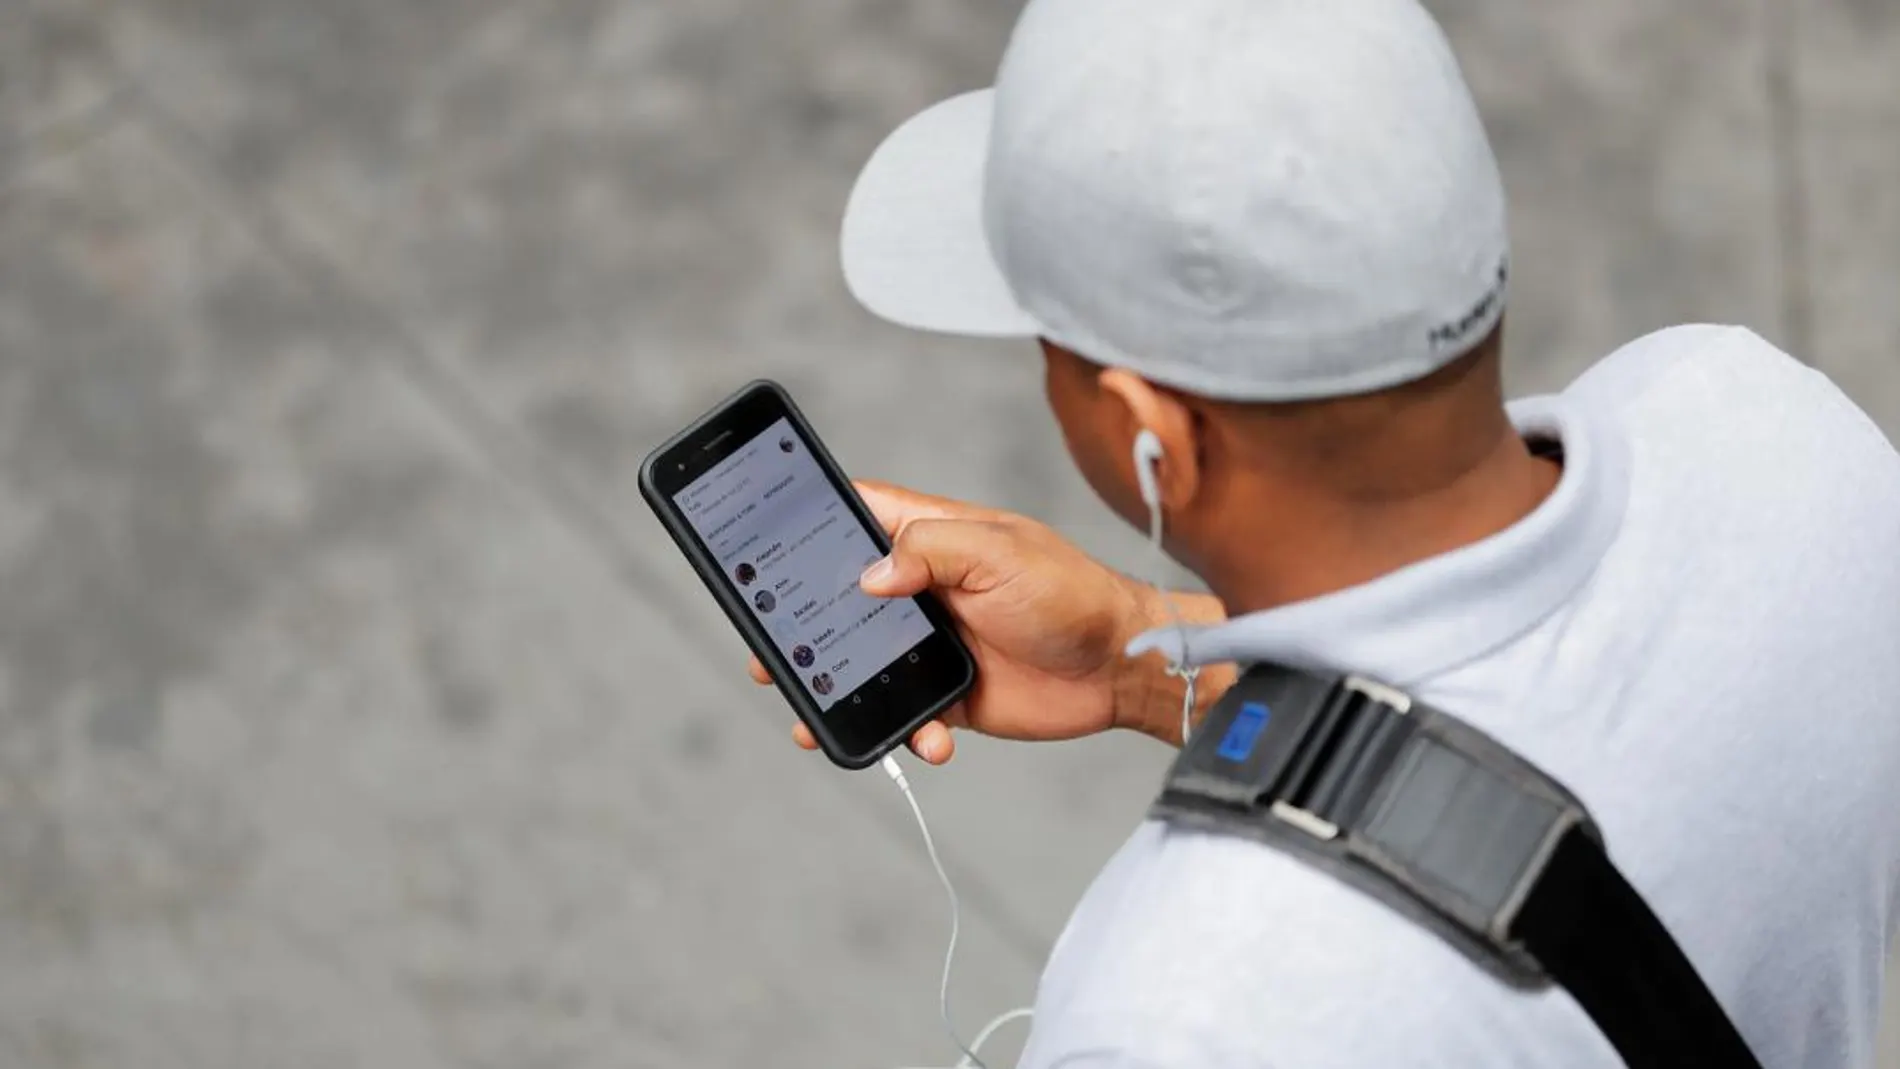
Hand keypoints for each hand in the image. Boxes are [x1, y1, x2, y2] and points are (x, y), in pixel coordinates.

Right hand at [746, 481, 1211, 763]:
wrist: (1122, 667)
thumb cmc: (1070, 592)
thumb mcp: (1000, 553)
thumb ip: (931, 552)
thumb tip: (869, 576)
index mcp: (928, 538)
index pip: (852, 517)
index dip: (806, 523)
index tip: (760, 545)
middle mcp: (921, 588)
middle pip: (838, 602)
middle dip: (799, 628)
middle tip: (767, 653)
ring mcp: (931, 643)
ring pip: (861, 666)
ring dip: (839, 691)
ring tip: (815, 715)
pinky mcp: (949, 694)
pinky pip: (906, 715)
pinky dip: (907, 732)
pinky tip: (930, 739)